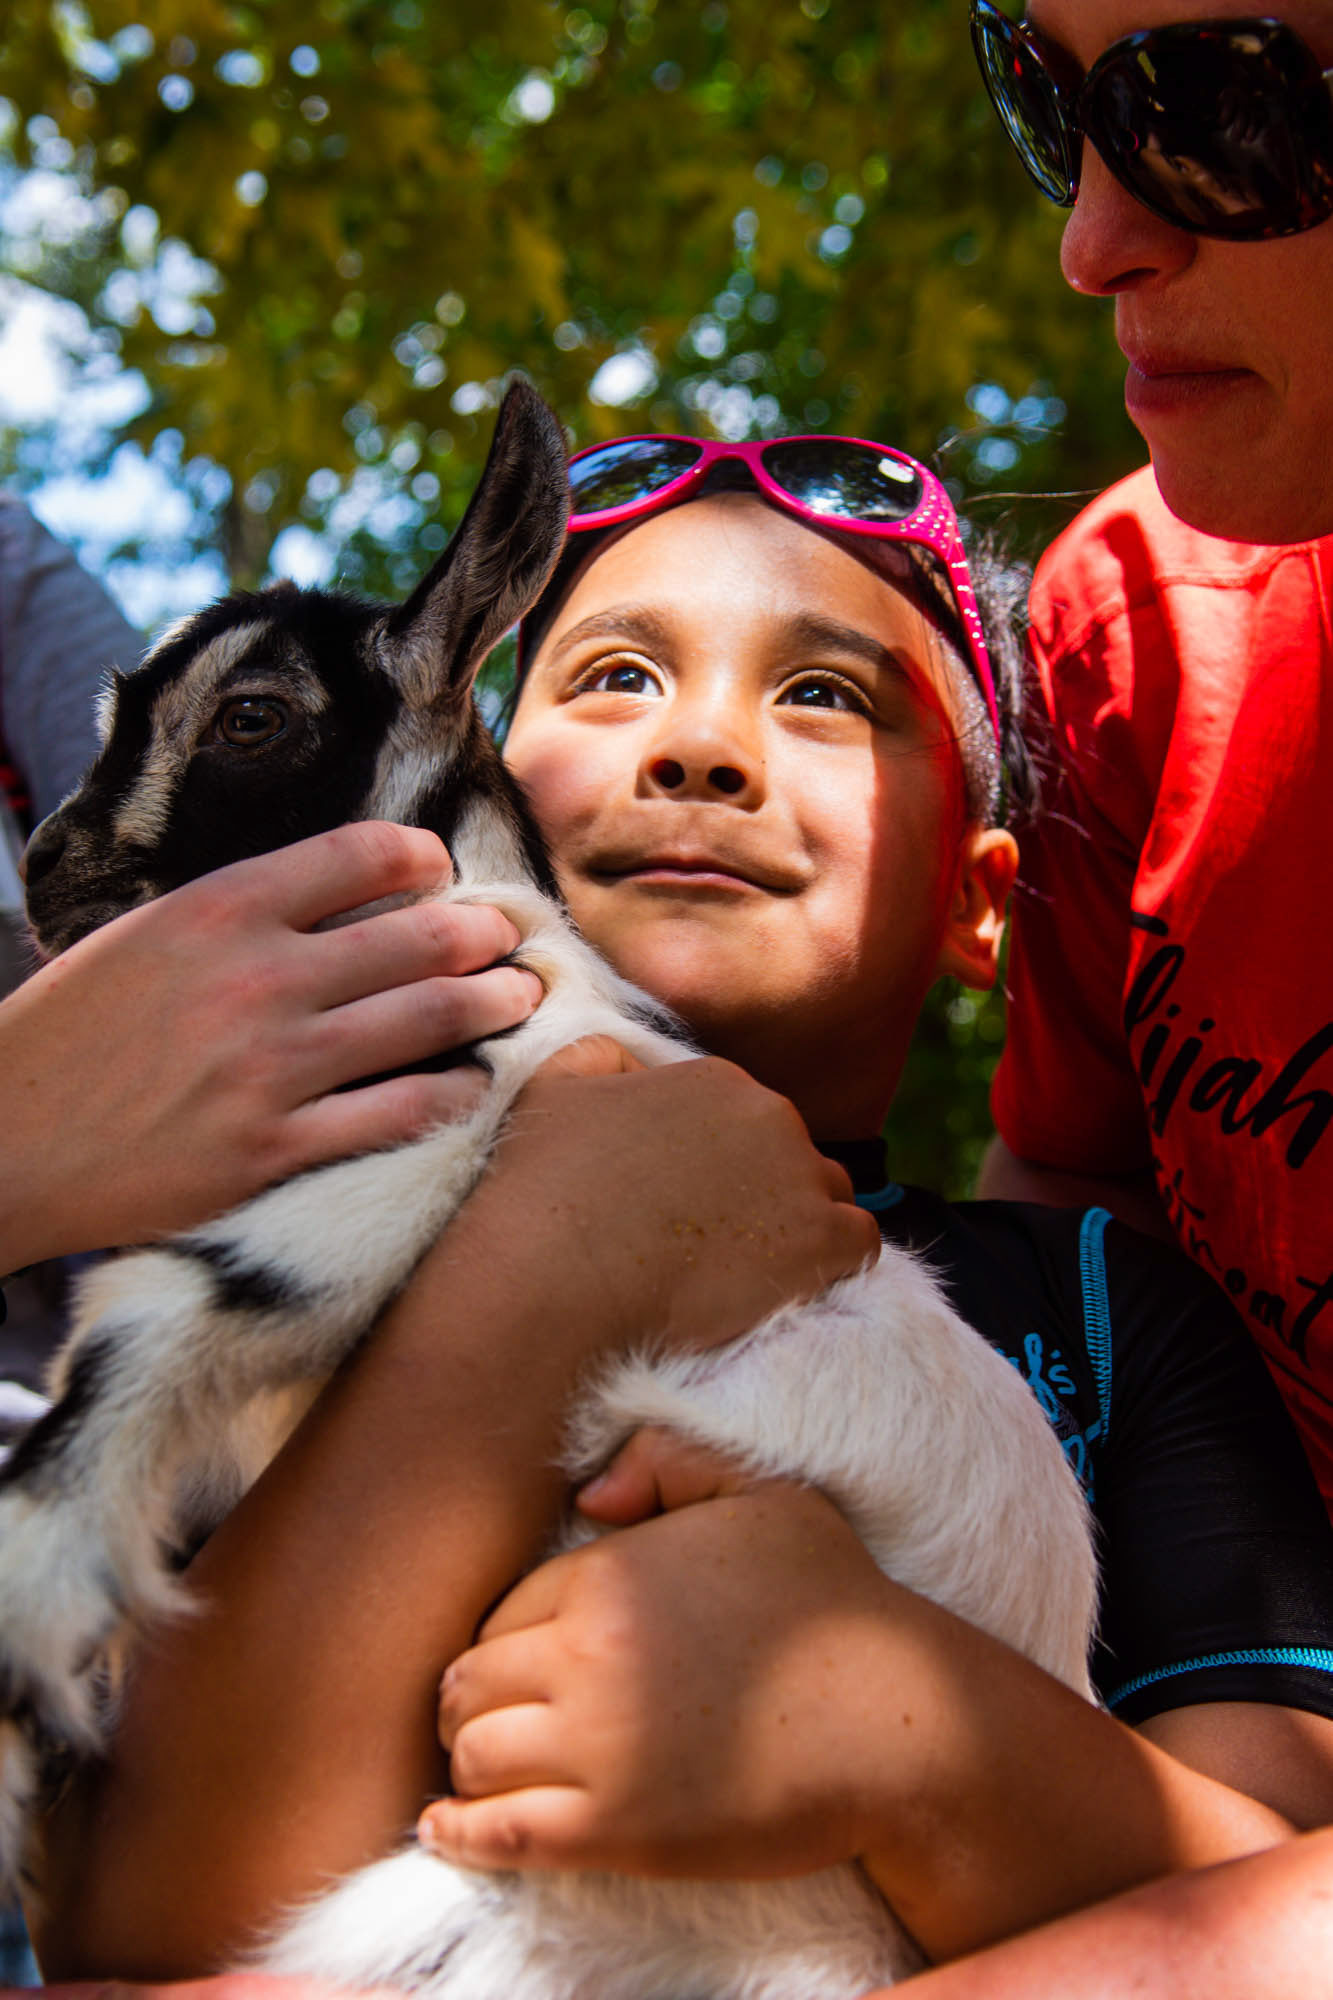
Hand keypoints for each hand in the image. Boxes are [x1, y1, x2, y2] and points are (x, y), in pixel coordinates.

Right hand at [0, 821, 540, 1266]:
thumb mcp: (140, 940)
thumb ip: (237, 918)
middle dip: (484, 932)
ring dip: (494, 1004)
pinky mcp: (274, 1150)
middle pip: (418, 935)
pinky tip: (477, 1084)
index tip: (439, 869)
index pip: (360, 854)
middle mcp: (256, 978)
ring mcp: (271, 1068)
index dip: (421, 857)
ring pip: (430, 1019)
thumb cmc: (66, 1037)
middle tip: (511, 937)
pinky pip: (400, 1113)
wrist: (2, 1142)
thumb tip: (338, 903)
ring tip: (522, 997)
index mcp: (217, 910)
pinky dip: (455, 1093)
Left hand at [417, 1453, 896, 1879]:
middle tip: (482, 1718)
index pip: (504, 1612)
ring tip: (480, 1769)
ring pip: (475, 1756)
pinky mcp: (617, 1830)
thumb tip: (588, 1495)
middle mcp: (588, 1657)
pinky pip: (502, 1833)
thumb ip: (667, 1464)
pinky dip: (459, 1834)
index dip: (504, 1641)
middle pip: (471, 1682)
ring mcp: (598, 1749)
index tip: (514, 1665)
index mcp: (609, 1577)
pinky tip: (442, 1831)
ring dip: (469, 1764)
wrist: (898, 1722)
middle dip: (468, 1700)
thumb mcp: (761, 1493)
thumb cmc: (835, 1606)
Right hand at [453, 1040, 880, 1360]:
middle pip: (790, 1153)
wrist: (552, 1279)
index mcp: (716, 1079)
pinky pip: (859, 1244)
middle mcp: (770, 1115)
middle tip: (712, 1243)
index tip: (688, 1203)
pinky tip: (789, 1286)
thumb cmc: (542, 1189)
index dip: (720, 1163)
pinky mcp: (820, 1242)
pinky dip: (833, 1264)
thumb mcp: (552, 1087)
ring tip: (746, 1270)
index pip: (745, 1117)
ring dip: (797, 1226)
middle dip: (760, 1192)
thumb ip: (599, 1056)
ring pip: (828, 1195)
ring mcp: (801, 1178)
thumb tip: (632, 1062)